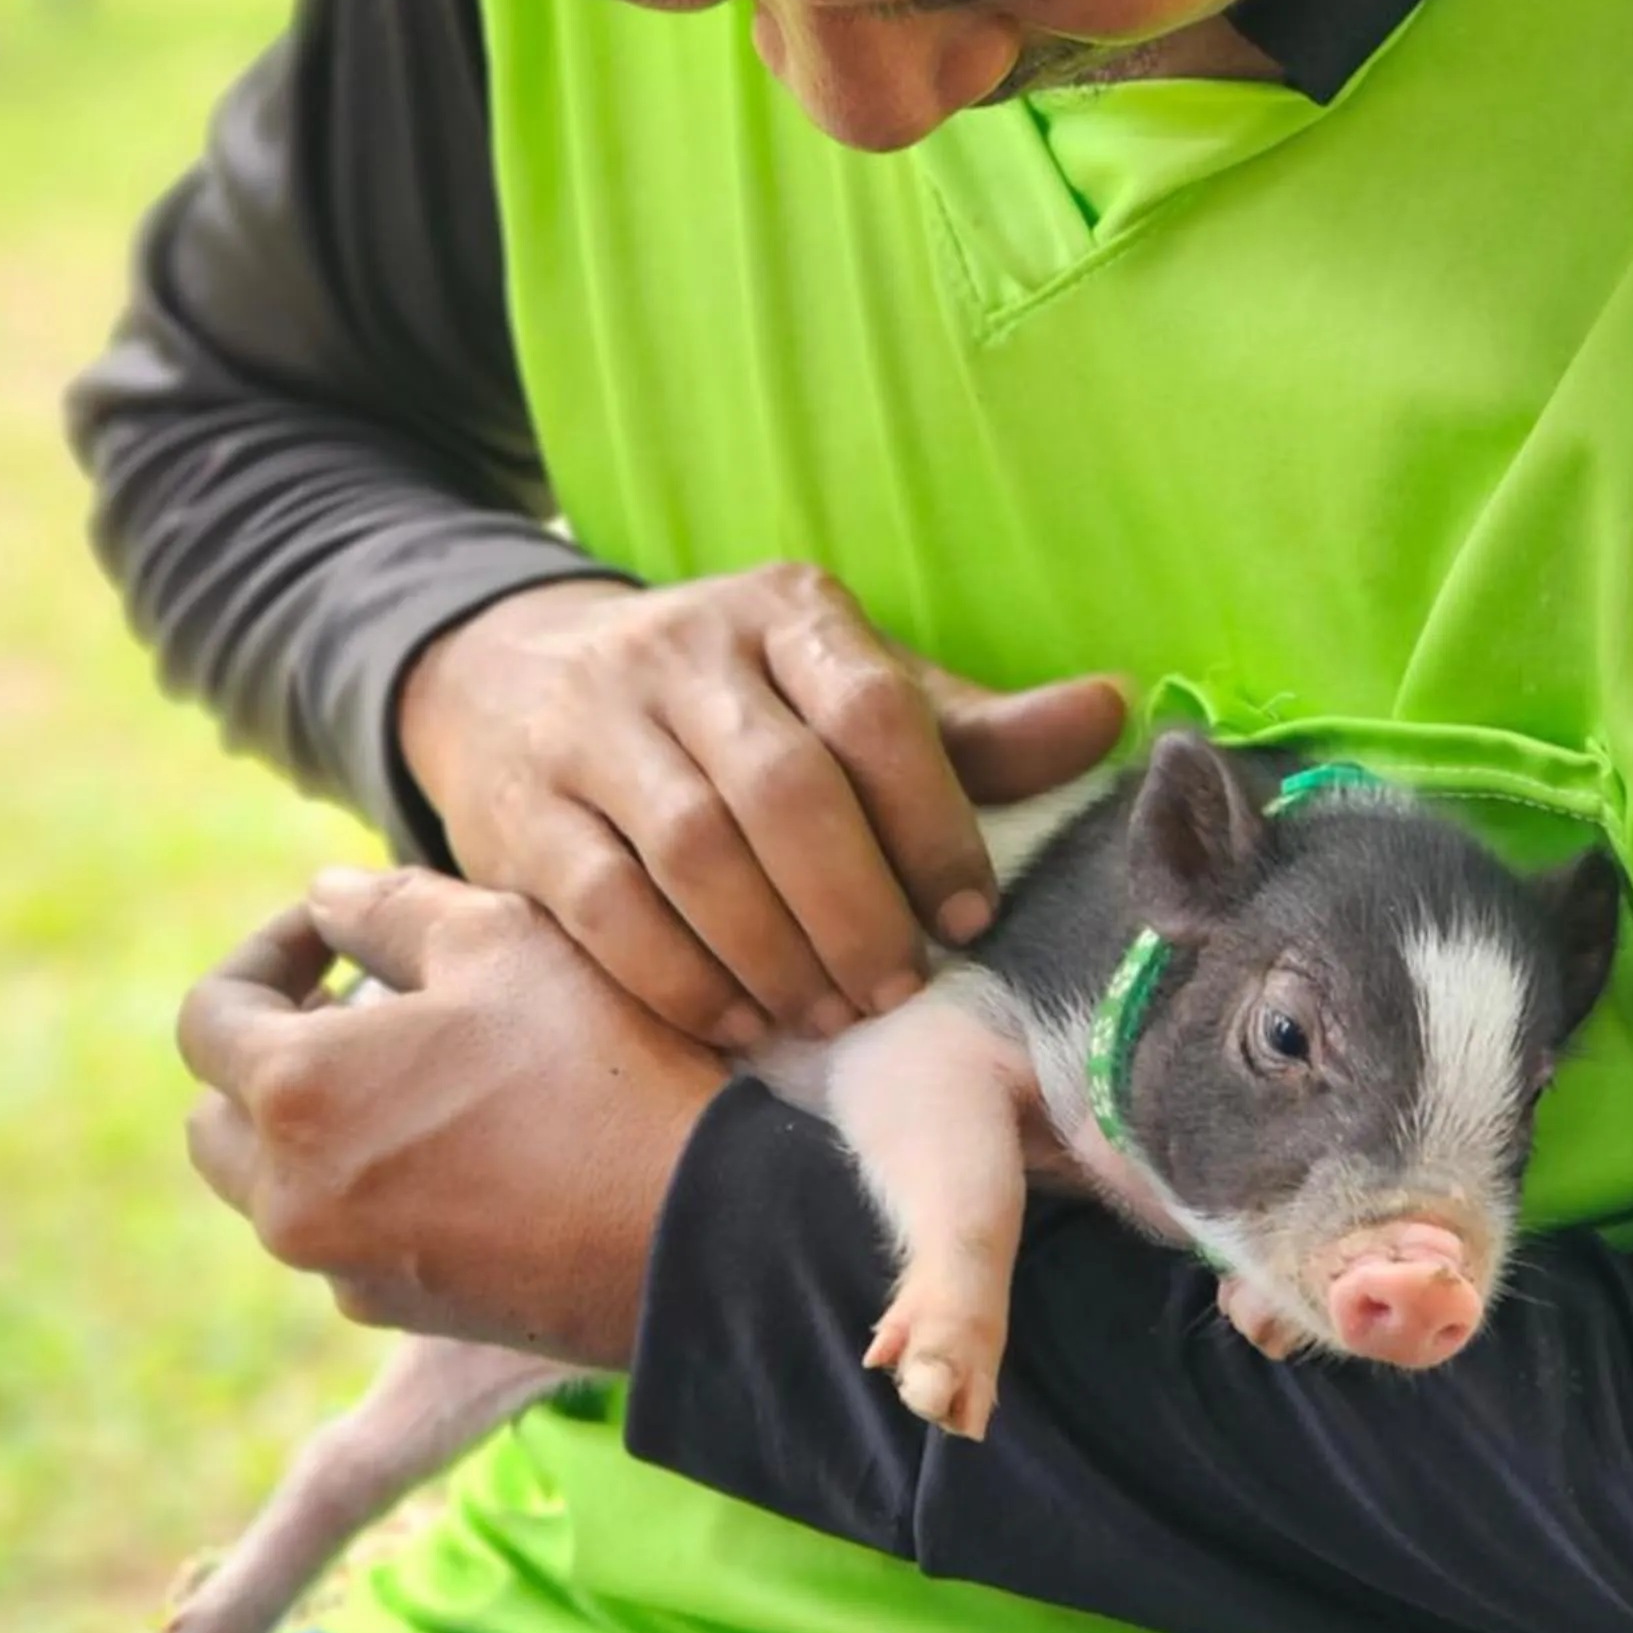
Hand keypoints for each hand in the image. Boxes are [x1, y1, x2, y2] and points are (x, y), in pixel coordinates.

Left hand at [177, 868, 727, 1362]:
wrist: (692, 1231)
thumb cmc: (598, 1067)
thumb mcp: (500, 939)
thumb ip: (389, 905)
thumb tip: (326, 898)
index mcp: (296, 1093)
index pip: (207, 1015)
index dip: (267, 952)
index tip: (338, 931)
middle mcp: (290, 1197)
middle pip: (218, 1114)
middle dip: (270, 1048)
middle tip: (362, 999)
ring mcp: (340, 1266)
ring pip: (275, 1181)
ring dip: (316, 1118)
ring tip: (421, 1067)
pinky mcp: (399, 1308)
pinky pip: (342, 1232)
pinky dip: (368, 1181)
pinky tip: (466, 1139)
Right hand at [398, 565, 1126, 1050]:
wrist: (519, 680)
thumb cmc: (734, 707)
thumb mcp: (846, 691)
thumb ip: (968, 729)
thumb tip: (1113, 710)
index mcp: (786, 610)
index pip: (870, 708)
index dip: (929, 820)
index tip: (968, 915)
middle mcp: (682, 650)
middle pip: (781, 787)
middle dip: (853, 907)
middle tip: (895, 991)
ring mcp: (592, 726)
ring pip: (693, 851)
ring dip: (775, 953)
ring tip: (827, 1018)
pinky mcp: (527, 811)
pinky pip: (607, 906)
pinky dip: (682, 979)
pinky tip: (738, 1021)